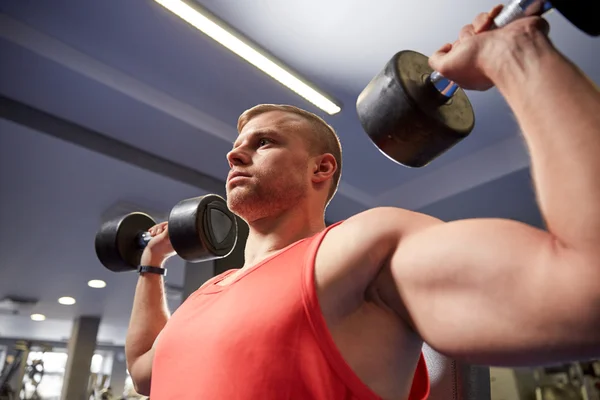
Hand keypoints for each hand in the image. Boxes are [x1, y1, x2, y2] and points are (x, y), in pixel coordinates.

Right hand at [140, 222, 175, 266]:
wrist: (149, 258)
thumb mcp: (164, 237)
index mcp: (176, 238)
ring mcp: (166, 239)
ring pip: (161, 228)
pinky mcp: (160, 240)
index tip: (162, 230)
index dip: (166, 225)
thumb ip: (169, 229)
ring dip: (155, 229)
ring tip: (153, 235)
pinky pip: (158, 231)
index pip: (173, 225)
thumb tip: (171, 223)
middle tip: (157, 234)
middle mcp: (172, 239)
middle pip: (167, 226)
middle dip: (159, 227)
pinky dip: (153, 231)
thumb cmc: (157, 251)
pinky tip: (151, 234)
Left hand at [429, 5, 550, 90]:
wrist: (508, 50)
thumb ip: (437, 60)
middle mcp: (481, 58)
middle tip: (472, 43)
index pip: (455, 54)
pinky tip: (493, 21)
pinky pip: (492, 16)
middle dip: (466, 35)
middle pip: (464, 36)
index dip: (453, 49)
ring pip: (476, 24)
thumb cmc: (481, 62)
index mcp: (468, 71)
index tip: (456, 50)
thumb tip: (443, 50)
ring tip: (485, 32)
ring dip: (479, 24)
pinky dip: (492, 15)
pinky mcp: (505, 30)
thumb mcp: (445, 68)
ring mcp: (493, 44)